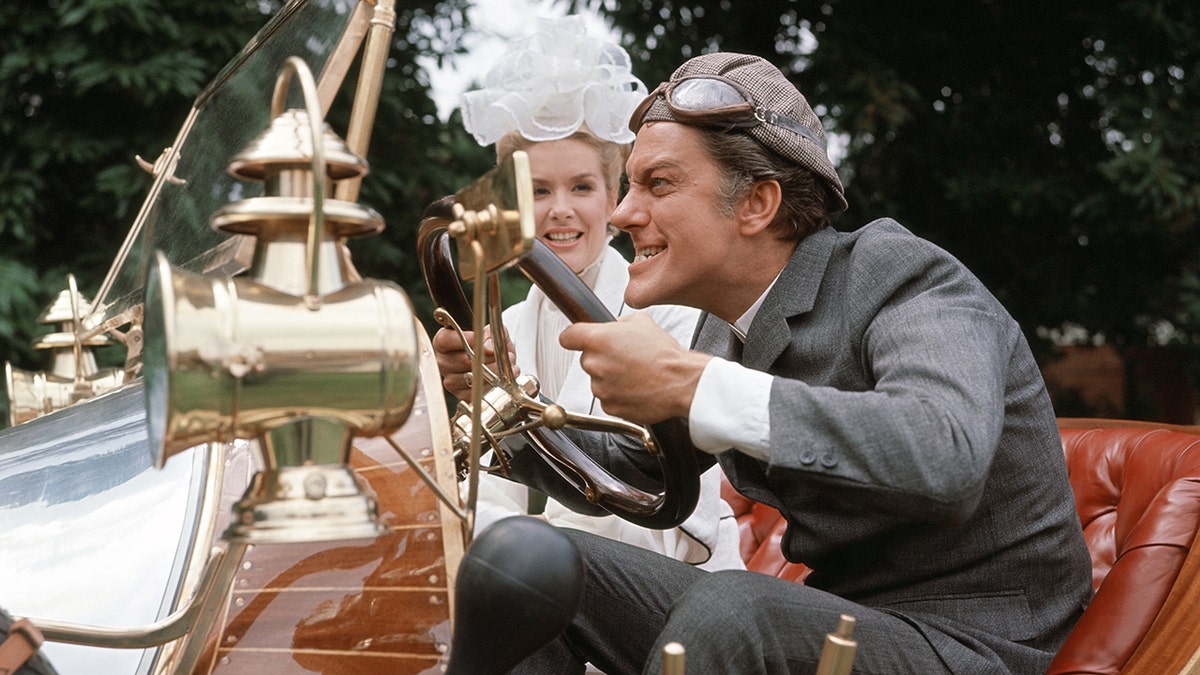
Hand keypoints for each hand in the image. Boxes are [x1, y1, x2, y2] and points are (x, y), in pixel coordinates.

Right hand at [431, 324, 517, 400]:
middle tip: (498, 354)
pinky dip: (494, 386)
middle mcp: (443, 362)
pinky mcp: (461, 396)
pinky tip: (503, 378)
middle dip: (485, 357)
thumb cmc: (489, 343)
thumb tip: (488, 347)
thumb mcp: (490, 332)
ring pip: (471, 378)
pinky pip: (477, 393)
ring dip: (492, 372)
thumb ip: (489, 334)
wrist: (497, 360)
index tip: (482, 340)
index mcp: (443, 343)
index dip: (465, 340)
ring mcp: (450, 381)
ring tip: (504, 365)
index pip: (444, 341)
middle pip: (461, 360)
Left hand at [559, 312, 711, 424]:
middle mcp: (595, 364)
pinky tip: (636, 387)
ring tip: (635, 374)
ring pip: (597, 380)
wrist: (681, 382)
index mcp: (598, 339)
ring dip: (611, 377)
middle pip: (586, 359)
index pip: (567, 337)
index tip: (577, 340)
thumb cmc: (664, 354)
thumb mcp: (640, 322)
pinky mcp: (609, 406)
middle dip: (601, 357)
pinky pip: (608, 397)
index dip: (574, 337)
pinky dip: (618, 394)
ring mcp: (600, 387)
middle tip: (625, 357)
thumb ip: (617, 323)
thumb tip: (610, 327)